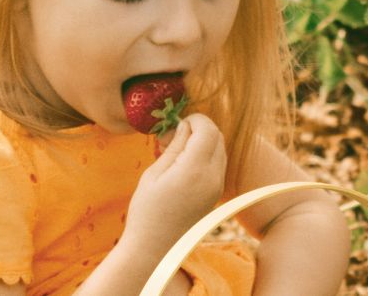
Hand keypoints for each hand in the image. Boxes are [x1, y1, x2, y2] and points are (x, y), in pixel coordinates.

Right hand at [122, 113, 226, 256]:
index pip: (207, 129)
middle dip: (201, 128)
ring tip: (178, 149)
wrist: (155, 249)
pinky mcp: (217, 194)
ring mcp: (217, 187)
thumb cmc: (146, 210)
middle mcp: (212, 177)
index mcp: (194, 170)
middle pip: (218, 137)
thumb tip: (185, 125)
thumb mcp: (154, 174)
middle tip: (176, 134)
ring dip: (205, 141)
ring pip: (221, 149)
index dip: (195, 119)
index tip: (177, 123)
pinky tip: (186, 162)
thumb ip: (175, 147)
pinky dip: (207, 155)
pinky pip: (219, 164)